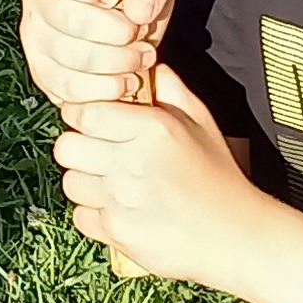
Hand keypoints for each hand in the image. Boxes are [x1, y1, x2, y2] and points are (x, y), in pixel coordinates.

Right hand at [19, 0, 173, 110]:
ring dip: (115, 61)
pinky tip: (126, 80)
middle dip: (113, 31)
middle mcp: (37, 2)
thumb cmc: (129, 6)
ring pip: (70, 56)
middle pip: (68, 18)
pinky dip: (105, 88)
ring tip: (140, 58)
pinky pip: (70, 88)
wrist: (124, 44)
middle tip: (138, 34)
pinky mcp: (43, 75)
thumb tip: (138, 10)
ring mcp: (35, 41)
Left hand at [52, 65, 272, 292]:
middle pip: (67, 148)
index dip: (83, 116)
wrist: (236, 237)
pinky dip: (96, 216)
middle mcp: (134, 162)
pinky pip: (82, 216)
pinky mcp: (118, 232)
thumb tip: (151, 66)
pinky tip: (121, 211)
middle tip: (100, 154)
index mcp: (154, 129)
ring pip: (72, 183)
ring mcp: (123, 199)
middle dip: (80, 149)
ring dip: (87, 183)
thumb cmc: (218, 179)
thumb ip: (171, 91)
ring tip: (115, 185)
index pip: (85, 113)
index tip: (94, 124)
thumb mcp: (202, 124)